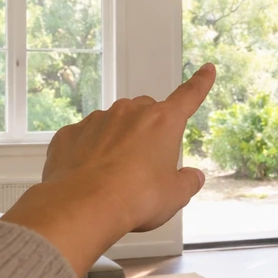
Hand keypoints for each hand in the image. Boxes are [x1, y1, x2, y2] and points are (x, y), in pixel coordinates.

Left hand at [2, 63, 216, 275]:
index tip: (207, 69)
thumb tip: (193, 177)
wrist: (82, 207)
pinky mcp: (69, 135)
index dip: (200, 83)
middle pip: (147, 113)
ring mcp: (97, 121)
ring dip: (119, 141)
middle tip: (147, 163)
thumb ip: (187, 183)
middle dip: (150, 131)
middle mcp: (130, 112)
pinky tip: (90, 176)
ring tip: (115, 175)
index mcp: (163, 122)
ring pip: (114, 124)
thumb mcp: (174, 196)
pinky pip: (85, 138)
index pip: (188, 97)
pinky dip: (90, 152)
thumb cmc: (135, 198)